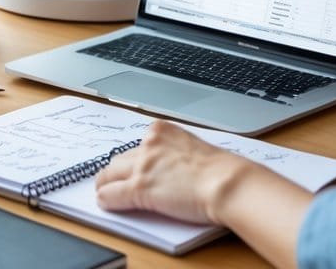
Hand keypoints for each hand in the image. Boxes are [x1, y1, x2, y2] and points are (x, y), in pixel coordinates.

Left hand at [94, 120, 252, 225]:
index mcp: (162, 130)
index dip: (136, 160)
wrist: (229, 184)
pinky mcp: (139, 188)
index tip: (135, 167)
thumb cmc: (222, 171)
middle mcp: (148, 144)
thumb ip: (175, 153)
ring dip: (107, 184)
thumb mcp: (194, 149)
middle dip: (117, 172)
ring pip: (109, 174)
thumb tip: (167, 167)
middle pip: (119, 158)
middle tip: (114, 181)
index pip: (138, 145)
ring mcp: (142, 166)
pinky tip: (107, 204)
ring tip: (106, 192)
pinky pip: (111, 194)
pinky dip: (107, 200)